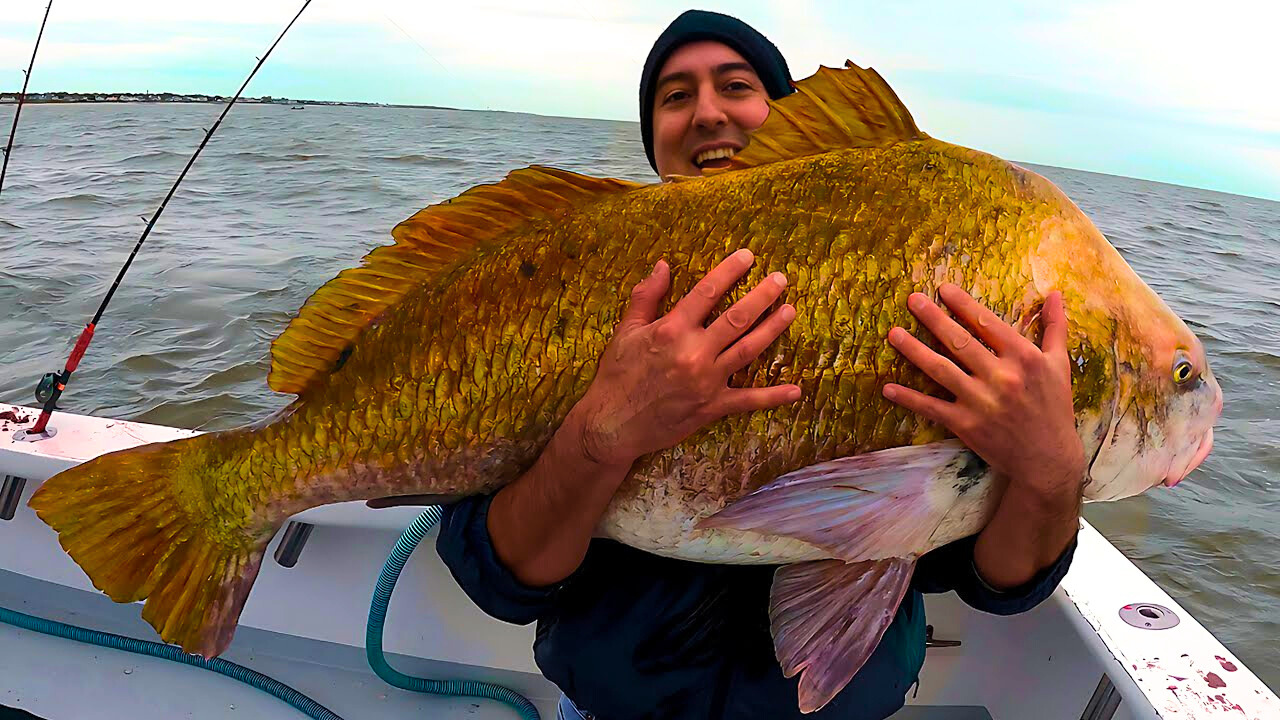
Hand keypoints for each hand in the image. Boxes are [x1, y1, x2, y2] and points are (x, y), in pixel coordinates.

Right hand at [568, 248, 801, 467]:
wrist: (611, 425)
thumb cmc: (617, 376)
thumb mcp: (626, 331)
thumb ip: (647, 296)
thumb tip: (663, 265)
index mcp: (671, 330)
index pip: (707, 292)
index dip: (730, 270)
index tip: (748, 256)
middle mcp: (693, 352)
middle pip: (737, 318)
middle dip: (762, 296)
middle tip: (781, 280)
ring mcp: (706, 381)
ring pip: (748, 350)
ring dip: (773, 329)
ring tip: (790, 311)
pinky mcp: (711, 407)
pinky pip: (748, 400)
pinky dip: (773, 396)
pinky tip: (796, 389)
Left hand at [881, 284, 1084, 498]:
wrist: (1047, 459)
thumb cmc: (1053, 408)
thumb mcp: (1059, 365)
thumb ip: (1055, 327)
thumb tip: (1055, 294)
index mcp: (1023, 358)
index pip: (987, 323)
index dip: (963, 304)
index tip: (943, 289)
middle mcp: (1001, 377)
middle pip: (960, 341)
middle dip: (933, 318)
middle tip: (913, 299)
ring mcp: (981, 402)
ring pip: (941, 369)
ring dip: (914, 350)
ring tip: (893, 334)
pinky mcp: (966, 425)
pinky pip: (932, 407)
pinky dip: (909, 398)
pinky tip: (888, 387)